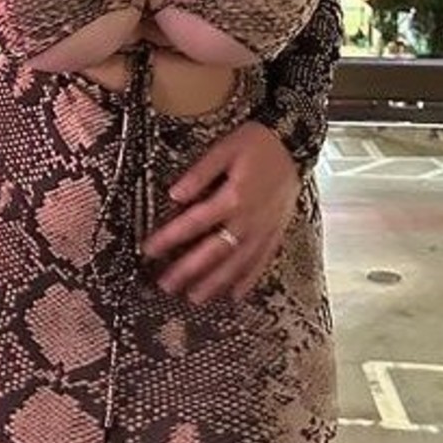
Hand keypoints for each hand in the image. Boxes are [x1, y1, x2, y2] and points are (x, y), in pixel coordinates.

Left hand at [141, 121, 299, 304]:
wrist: (294, 144)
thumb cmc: (256, 144)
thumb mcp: (224, 149)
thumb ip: (200, 173)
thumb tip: (174, 195)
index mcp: (232, 198)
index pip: (193, 223)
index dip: (169, 238)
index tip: (148, 250)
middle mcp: (248, 220)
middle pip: (213, 252)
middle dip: (187, 270)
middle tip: (165, 285)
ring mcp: (264, 230)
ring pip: (237, 263)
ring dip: (215, 283)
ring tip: (194, 298)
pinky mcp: (276, 233)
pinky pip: (261, 262)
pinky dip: (248, 280)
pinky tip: (235, 295)